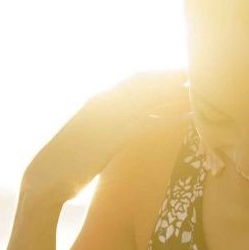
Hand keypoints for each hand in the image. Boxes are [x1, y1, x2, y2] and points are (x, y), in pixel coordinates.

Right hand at [21, 70, 188, 206]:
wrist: (46, 178)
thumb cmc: (71, 160)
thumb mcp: (93, 135)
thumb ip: (112, 125)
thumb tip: (134, 122)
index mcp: (99, 100)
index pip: (136, 79)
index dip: (162, 74)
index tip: (185, 72)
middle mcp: (103, 102)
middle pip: (145, 81)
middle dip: (173, 75)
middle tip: (202, 71)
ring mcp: (107, 118)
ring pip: (147, 97)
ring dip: (175, 91)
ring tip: (202, 88)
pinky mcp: (110, 138)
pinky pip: (146, 122)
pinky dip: (167, 117)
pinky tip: (187, 117)